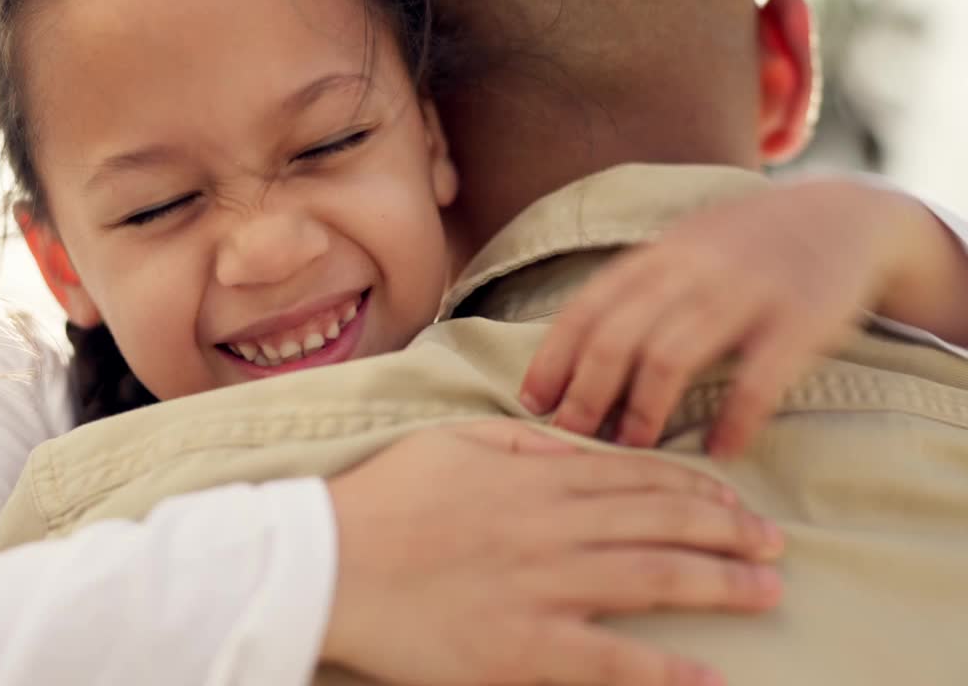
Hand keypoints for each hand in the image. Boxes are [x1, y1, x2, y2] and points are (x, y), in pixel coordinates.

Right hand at [321, 419, 782, 685]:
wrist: (328, 563)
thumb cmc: (385, 500)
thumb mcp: (451, 442)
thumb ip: (521, 442)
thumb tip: (576, 441)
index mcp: (536, 478)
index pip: (638, 478)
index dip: (696, 490)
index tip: (734, 502)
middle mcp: (553, 527)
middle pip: (662, 524)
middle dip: (728, 532)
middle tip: (775, 545)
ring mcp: (543, 588)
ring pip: (653, 579)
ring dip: (720, 584)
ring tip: (768, 590)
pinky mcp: (523, 647)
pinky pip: (610, 662)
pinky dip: (664, 670)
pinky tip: (709, 676)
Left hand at [520, 179, 920, 456]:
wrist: (849, 214)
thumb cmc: (749, 246)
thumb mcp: (686, 248)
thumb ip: (637, 288)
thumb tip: (570, 350)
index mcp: (659, 254)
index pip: (588, 307)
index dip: (555, 358)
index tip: (532, 403)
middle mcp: (694, 268)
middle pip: (620, 335)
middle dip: (587, 391)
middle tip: (571, 436)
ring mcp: (747, 290)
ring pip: (673, 355)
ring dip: (644, 408)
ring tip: (631, 446)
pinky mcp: (801, 319)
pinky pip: (757, 378)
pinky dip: (734, 419)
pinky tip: (719, 449)